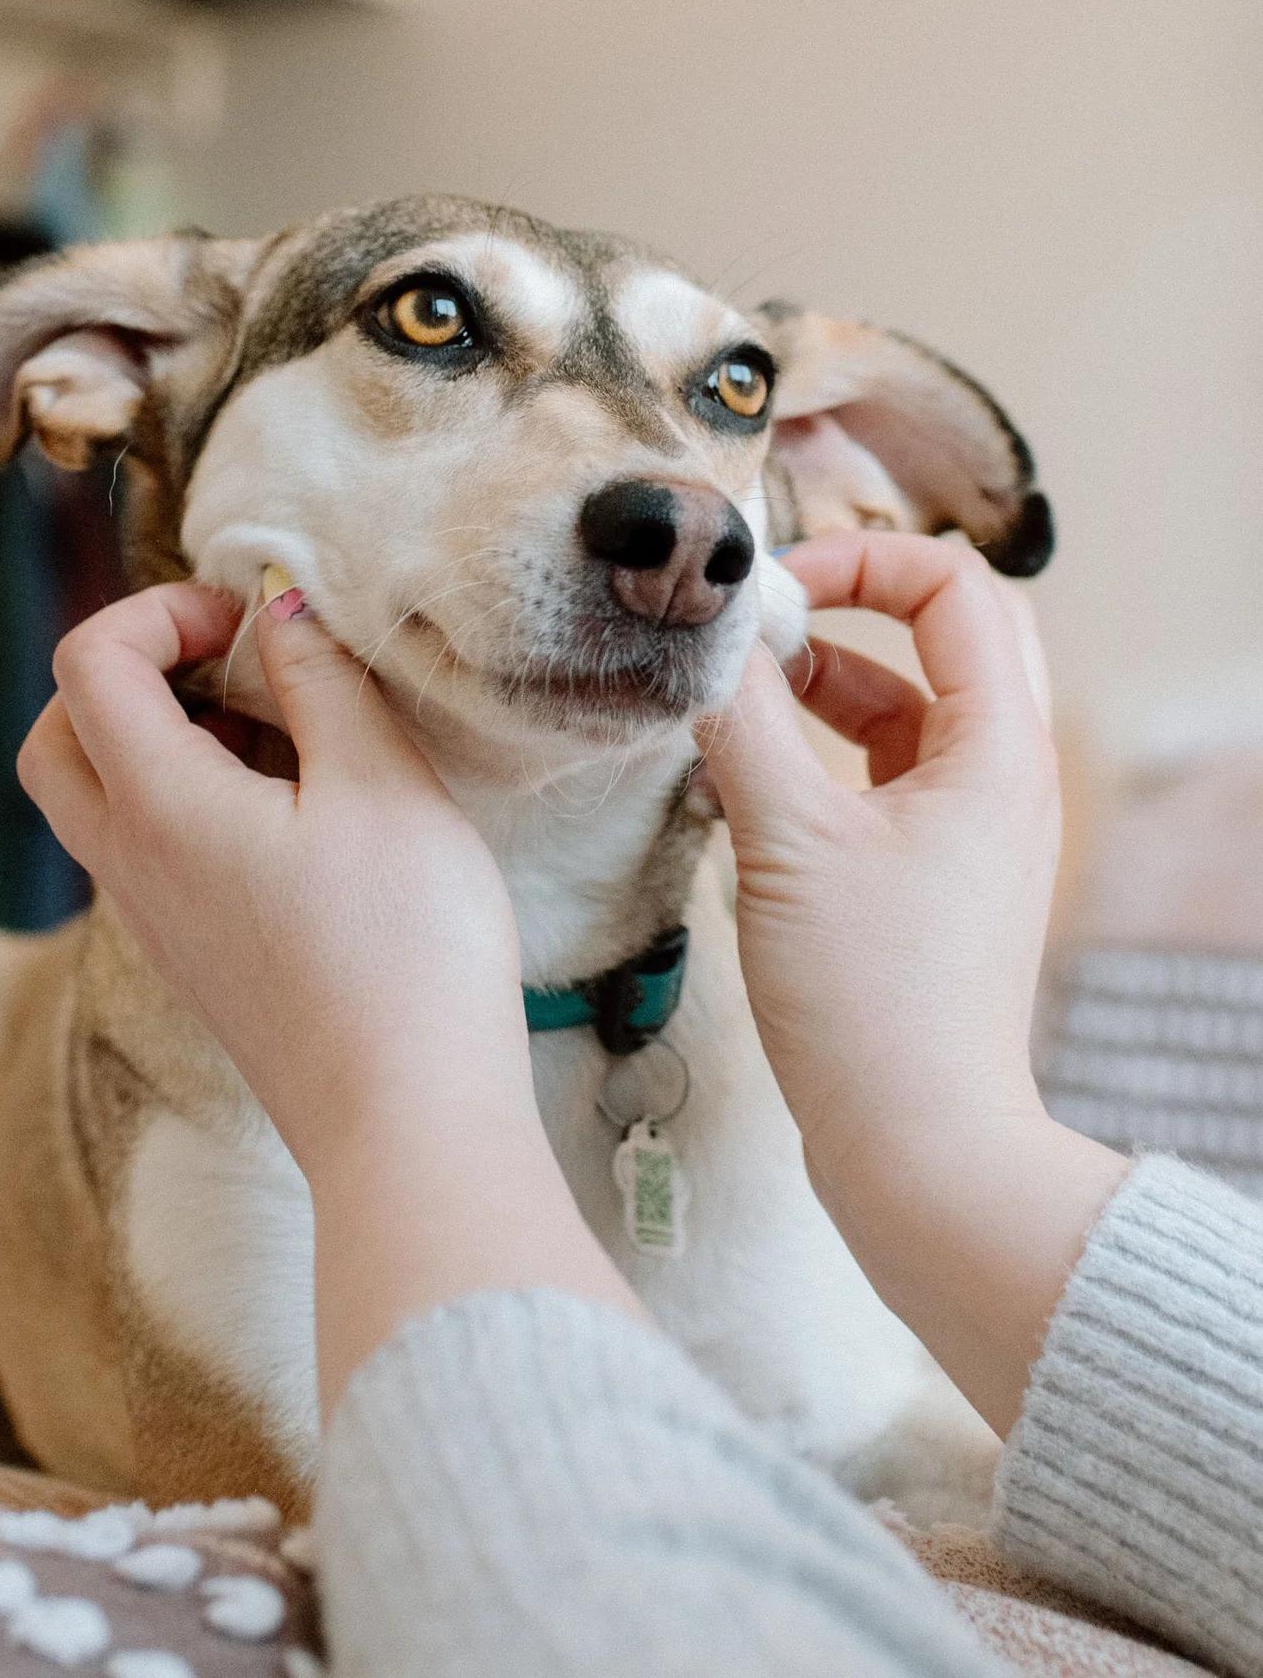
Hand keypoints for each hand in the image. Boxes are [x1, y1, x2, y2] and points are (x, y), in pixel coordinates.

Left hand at [19, 576, 642, 1413]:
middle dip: (133, 672)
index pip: (87, 663)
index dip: (160, 611)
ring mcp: (156, 920)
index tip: (252, 622)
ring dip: (170, 737)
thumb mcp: (381, 781)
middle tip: (238, 666)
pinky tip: (305, 810)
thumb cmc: (405, 951)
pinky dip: (198, 798)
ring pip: (104, 796)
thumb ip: (320, 677)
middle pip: (60, 735)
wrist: (410, 1126)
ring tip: (292, 737)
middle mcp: (129, 863)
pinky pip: (154, 850)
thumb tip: (278, 607)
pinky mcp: (195, 959)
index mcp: (156, 804)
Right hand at [701, 530, 1058, 1190]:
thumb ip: (744, 722)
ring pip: (912, 705)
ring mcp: (975, 830)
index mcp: (998, 749)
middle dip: (855, 607)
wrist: (921, 1151)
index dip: (862, 559)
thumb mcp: (787, 841)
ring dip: (831, 682)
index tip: (774, 593)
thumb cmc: (870, 1003)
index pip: (955, 586)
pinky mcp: (936, 877)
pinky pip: (888, 774)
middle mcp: (1003, 777)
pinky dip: (825, 752)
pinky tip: (749, 778)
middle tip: (770, 620)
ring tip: (741, 699)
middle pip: (951, 634)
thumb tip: (708, 635)